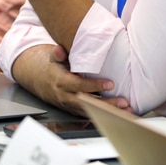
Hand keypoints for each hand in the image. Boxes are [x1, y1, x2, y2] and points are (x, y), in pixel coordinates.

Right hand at [12, 45, 128, 116]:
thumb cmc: (51, 67)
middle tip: (123, 102)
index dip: (94, 86)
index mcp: (61, 83)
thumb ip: (58, 54)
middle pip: (88, 103)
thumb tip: (59, 49)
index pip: (79, 86)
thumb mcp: (52, 58)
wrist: (40, 80)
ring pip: (91, 111)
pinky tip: (118, 114)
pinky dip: (104, 115)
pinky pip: (90, 114)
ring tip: (126, 110)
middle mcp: (65, 97)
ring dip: (109, 112)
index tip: (110, 84)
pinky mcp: (74, 110)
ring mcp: (70, 105)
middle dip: (106, 104)